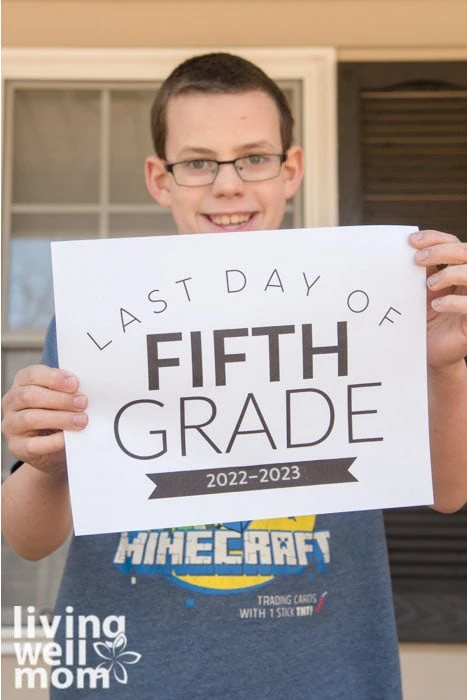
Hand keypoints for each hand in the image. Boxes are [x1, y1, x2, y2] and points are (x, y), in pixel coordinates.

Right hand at [1, 365, 87, 473]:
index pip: (32, 374)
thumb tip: (84, 391)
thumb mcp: (60, 398)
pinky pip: (33, 444)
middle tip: (83, 403)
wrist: (51, 448)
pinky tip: (67, 438)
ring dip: (60, 418)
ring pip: (30, 418)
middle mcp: (11, 402)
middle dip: (60, 399)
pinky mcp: (17, 447)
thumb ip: (68, 391)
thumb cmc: (58, 414)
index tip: (75, 384)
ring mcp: (11, 425)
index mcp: (22, 383)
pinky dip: (53, 441)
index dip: (54, 378)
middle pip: (30, 396)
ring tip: (82, 420)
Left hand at [410, 230, 466, 369]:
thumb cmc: (426, 322)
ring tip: (429, 285)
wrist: (432, 354)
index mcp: (457, 271)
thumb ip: (420, 275)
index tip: (412, 241)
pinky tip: (437, 305)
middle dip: (440, 251)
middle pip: (465, 252)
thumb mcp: (420, 295)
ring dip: (449, 274)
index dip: (435, 238)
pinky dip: (452, 301)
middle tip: (417, 260)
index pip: (454, 244)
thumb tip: (406, 251)